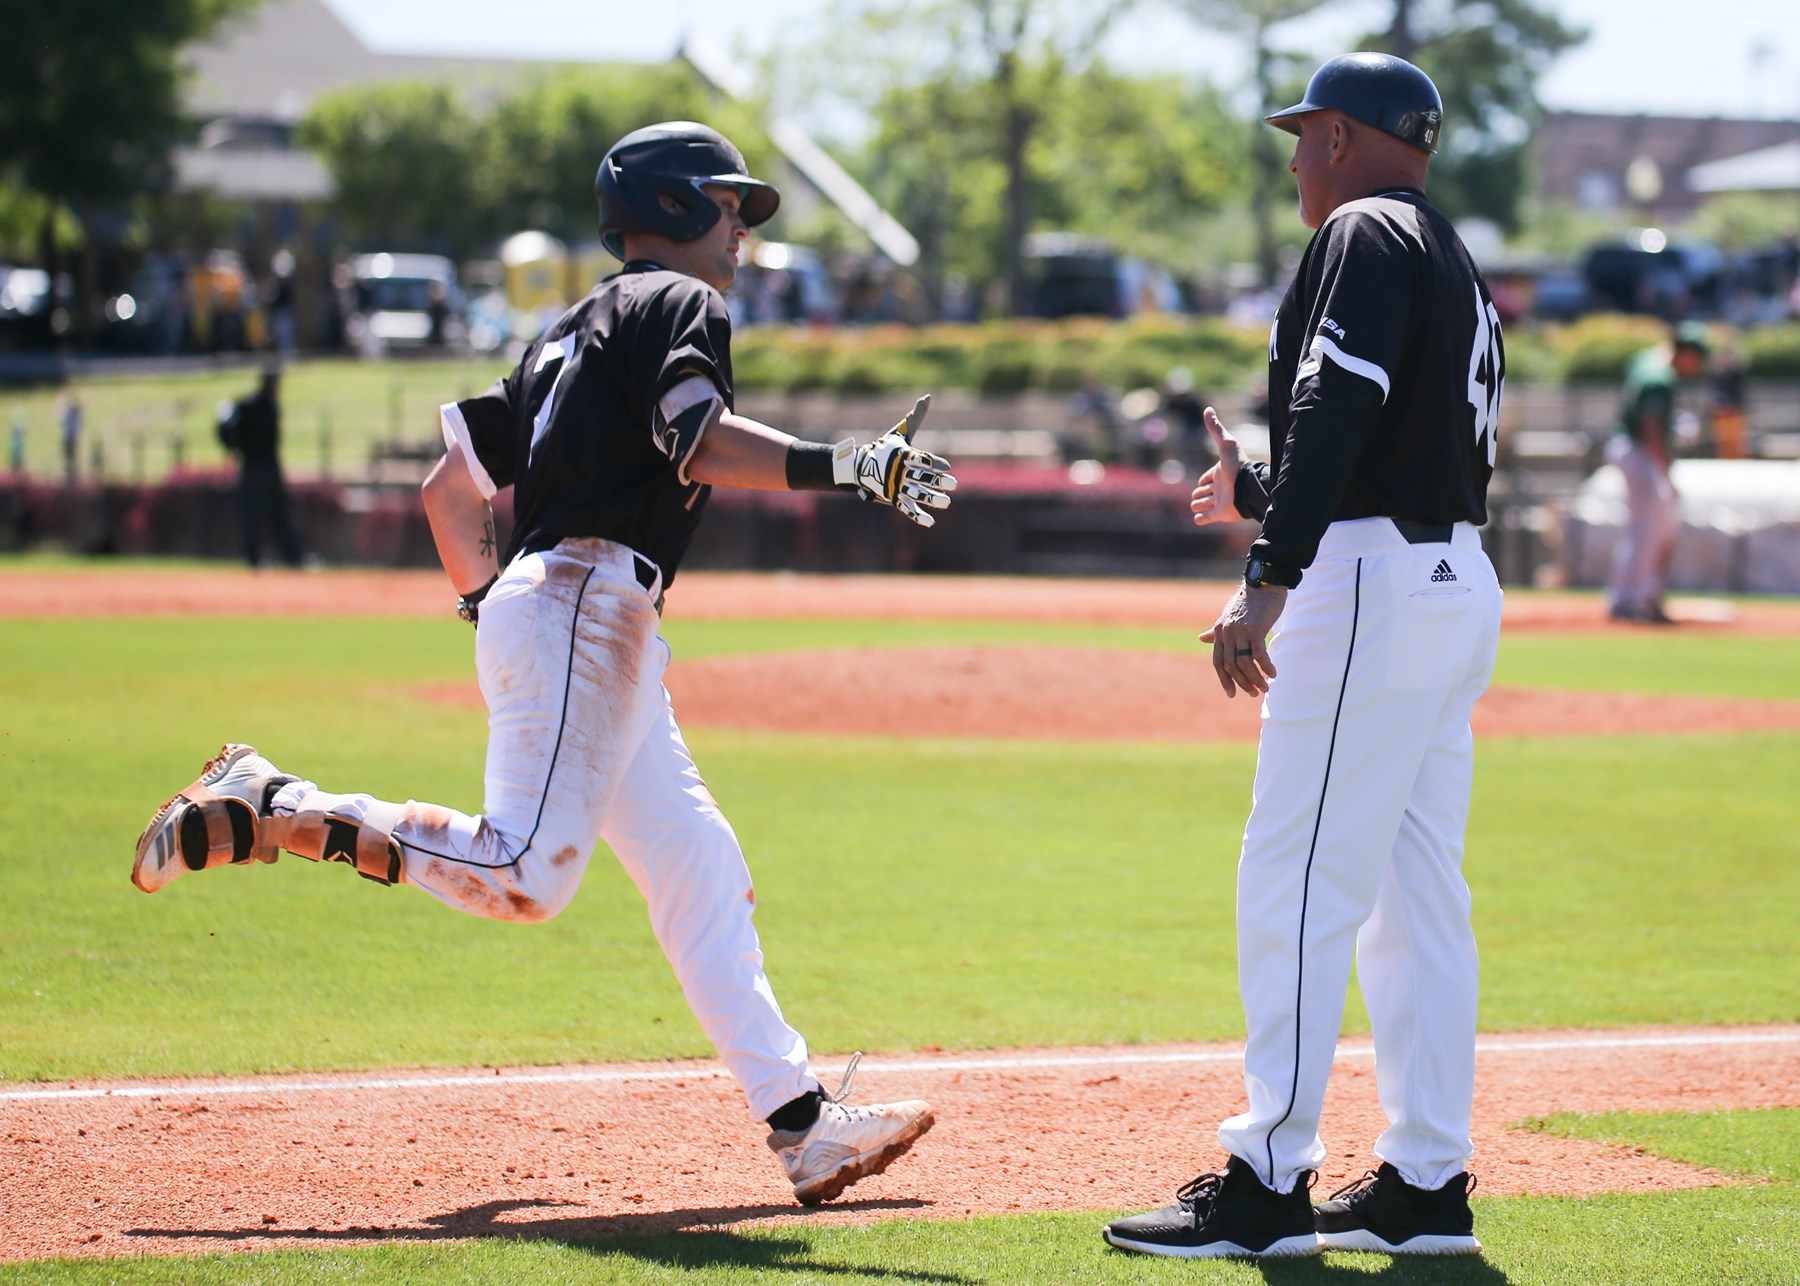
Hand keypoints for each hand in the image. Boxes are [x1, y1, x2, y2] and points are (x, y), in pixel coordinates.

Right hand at [848, 394, 956, 526]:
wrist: (859, 466)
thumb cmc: (884, 448)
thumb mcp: (900, 432)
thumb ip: (916, 417)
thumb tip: (927, 397)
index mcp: (904, 455)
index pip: (921, 459)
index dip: (934, 463)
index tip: (947, 467)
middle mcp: (900, 471)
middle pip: (921, 477)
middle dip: (937, 481)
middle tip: (953, 484)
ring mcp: (896, 486)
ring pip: (916, 494)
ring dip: (931, 499)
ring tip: (946, 502)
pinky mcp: (893, 499)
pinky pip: (906, 508)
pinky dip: (918, 516)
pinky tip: (931, 522)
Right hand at [1190, 407, 1242, 526]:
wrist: (1247, 488)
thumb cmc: (1237, 465)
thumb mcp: (1225, 443)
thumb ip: (1216, 428)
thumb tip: (1208, 409)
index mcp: (1221, 473)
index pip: (1209, 477)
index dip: (1204, 478)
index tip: (1202, 481)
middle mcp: (1220, 487)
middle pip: (1207, 491)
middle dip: (1200, 492)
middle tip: (1197, 494)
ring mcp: (1220, 501)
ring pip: (1206, 504)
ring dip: (1199, 505)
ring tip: (1195, 506)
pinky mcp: (1220, 514)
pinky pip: (1208, 518)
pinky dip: (1201, 519)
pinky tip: (1197, 519)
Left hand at [1200, 582, 1286, 697]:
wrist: (1263, 584)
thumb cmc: (1247, 601)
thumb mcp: (1228, 616)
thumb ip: (1216, 631)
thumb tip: (1201, 638)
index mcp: (1219, 632)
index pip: (1218, 662)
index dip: (1224, 680)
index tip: (1232, 694)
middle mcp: (1227, 633)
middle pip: (1231, 666)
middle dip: (1242, 683)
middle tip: (1254, 693)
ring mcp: (1240, 631)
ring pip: (1244, 664)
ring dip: (1255, 679)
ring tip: (1265, 687)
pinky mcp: (1255, 629)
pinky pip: (1259, 655)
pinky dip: (1266, 667)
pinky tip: (1273, 673)